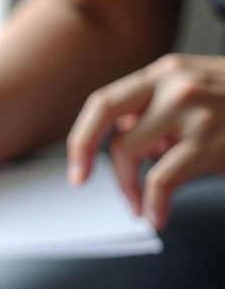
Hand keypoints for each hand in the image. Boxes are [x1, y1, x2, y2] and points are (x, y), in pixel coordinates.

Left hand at [67, 54, 224, 229]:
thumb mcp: (197, 97)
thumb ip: (157, 114)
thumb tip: (119, 144)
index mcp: (165, 73)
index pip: (104, 102)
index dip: (82, 138)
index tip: (77, 170)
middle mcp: (174, 84)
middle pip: (105, 120)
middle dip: (89, 157)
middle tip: (92, 186)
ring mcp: (193, 109)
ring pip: (129, 152)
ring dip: (130, 188)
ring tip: (144, 205)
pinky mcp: (210, 139)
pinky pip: (161, 180)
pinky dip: (154, 203)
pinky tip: (159, 216)